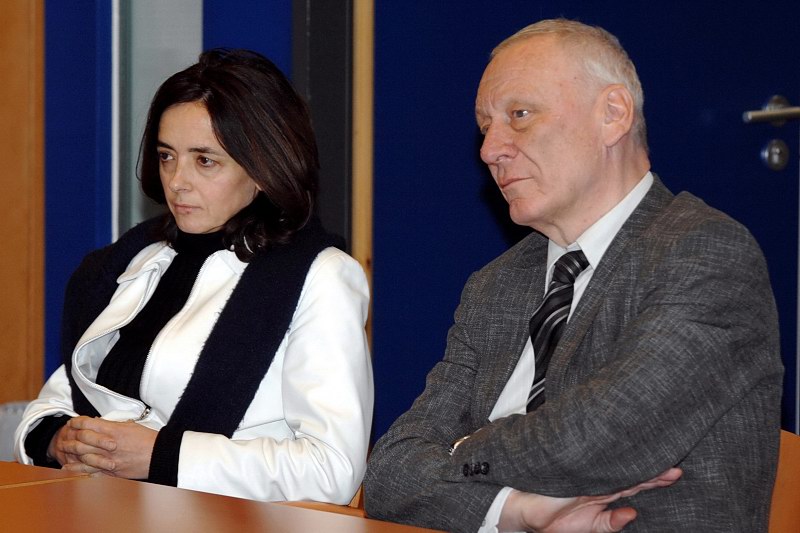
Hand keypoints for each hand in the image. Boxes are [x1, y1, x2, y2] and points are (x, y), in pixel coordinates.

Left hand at [58, 416, 157, 479]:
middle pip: (81, 440)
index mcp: (113, 431)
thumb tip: (103, 423)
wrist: (159, 455)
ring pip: (82, 456)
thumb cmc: (147, 439)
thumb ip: (114, 425)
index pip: (88, 424)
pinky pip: (90, 471)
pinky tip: (68, 468)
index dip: (77, 422)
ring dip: (70, 453)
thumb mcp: (131, 425)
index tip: (72, 422)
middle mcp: (108, 445)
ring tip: (62, 449)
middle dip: (70, 437)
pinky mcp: (111, 471)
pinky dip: (77, 469)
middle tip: (64, 435)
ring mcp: (108, 459)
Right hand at [498, 467, 681, 532]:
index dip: (655, 480)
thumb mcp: (590, 528)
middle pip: (632, 474)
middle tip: (675, 465)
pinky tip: (625, 456)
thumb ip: (611, 523)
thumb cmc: (555, 522)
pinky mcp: (575, 470)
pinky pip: (596, 464)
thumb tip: (632, 515)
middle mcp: (600, 481)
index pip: (635, 485)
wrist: (526, 512)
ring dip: (638, 466)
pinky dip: (610, 461)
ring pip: (618, 467)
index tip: (675, 473)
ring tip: (659, 462)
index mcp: (605, 494)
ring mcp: (589, 474)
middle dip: (654, 471)